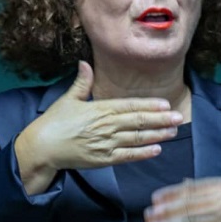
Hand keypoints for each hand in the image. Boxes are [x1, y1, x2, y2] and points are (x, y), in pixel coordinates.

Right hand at [15, 61, 183, 193]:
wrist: (43, 147)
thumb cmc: (54, 122)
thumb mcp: (68, 99)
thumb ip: (82, 82)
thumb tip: (84, 62)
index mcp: (100, 109)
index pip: (130, 105)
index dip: (150, 105)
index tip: (165, 104)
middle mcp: (106, 126)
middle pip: (139, 121)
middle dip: (161, 119)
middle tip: (178, 117)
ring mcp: (106, 144)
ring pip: (137, 138)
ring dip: (157, 135)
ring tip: (173, 131)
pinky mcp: (103, 159)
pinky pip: (128, 156)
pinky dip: (143, 153)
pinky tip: (157, 149)